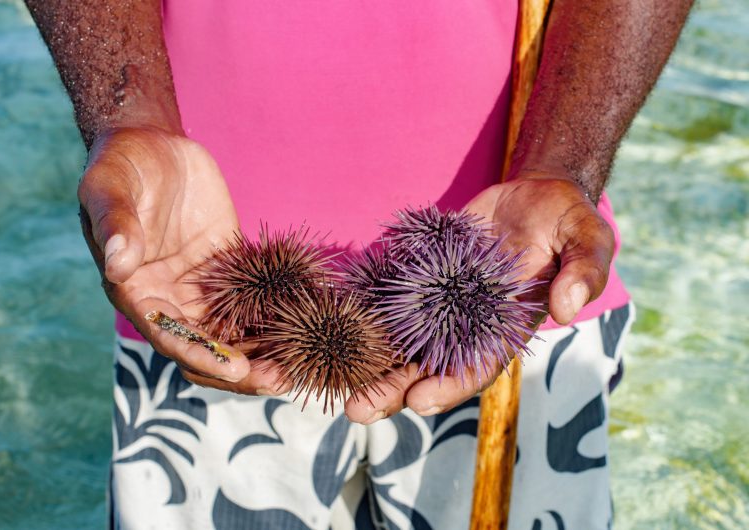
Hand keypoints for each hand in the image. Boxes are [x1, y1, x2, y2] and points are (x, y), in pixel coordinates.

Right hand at [79, 127, 289, 394]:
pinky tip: (309, 324)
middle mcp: (169, 298)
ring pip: (234, 334)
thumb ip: (115, 226)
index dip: (203, 355)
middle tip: (281, 380)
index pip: (169, 337)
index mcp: (136, 290)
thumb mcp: (109, 187)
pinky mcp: (227, 269)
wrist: (151, 142)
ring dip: (264, 352)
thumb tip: (118, 265)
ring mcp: (201, 287)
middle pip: (207, 349)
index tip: (237, 369)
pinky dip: (276, 317)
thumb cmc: (122, 164)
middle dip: (242, 369)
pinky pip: (254, 301)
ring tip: (302, 364)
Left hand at [344, 176, 613, 423]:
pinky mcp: (422, 274)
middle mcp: (468, 322)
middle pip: (427, 366)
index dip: (449, 386)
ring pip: (401, 340)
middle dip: (393, 389)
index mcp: (507, 327)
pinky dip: (363, 313)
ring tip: (334, 380)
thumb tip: (565, 310)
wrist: (536, 193)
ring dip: (370, 362)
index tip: (419, 401)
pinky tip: (330, 325)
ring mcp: (441, 300)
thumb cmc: (568, 222)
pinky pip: (390, 298)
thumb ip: (583, 273)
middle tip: (356, 409)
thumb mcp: (588, 241)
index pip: (477, 367)